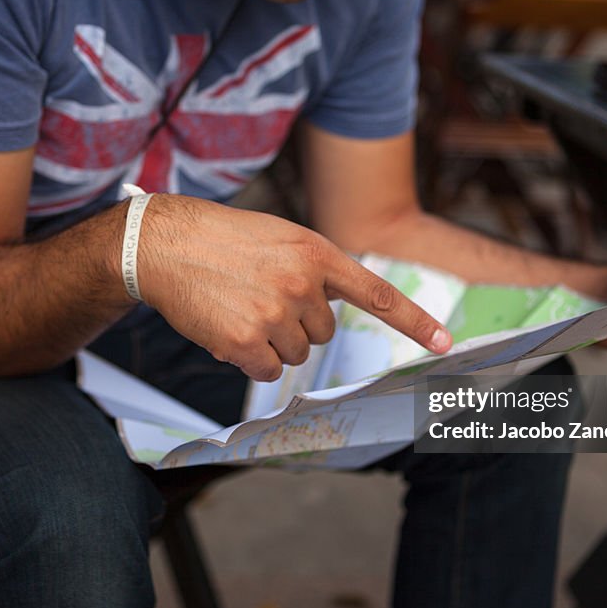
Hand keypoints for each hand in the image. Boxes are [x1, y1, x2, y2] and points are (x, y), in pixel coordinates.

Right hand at [135, 195, 451, 380]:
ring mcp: (275, 313)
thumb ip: (313, 268)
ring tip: (239, 308)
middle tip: (260, 298)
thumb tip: (329, 311)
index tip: (444, 342)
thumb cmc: (221, 240)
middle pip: (323, 334)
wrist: (162, 243)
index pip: (375, 292)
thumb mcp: (279, 237)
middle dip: (297, 325)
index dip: (412, 320)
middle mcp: (302, 283)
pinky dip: (250, 359)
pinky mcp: (245, 341)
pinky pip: (268, 370)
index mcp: (315, 252)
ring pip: (296, 354)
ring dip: (272, 342)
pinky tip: (227, 329)